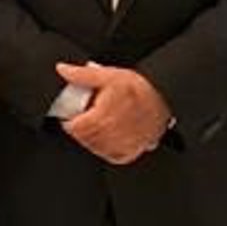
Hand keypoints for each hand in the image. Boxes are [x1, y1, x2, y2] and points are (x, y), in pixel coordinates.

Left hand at [55, 62, 171, 164]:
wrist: (164, 98)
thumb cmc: (138, 88)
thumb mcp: (108, 75)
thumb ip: (82, 74)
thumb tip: (62, 70)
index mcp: (104, 115)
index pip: (76, 128)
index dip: (69, 123)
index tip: (68, 118)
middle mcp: (114, 132)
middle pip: (85, 138)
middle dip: (79, 130)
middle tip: (79, 121)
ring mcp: (123, 144)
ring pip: (96, 148)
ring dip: (89, 140)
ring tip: (91, 127)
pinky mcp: (131, 151)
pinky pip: (110, 156)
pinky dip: (104, 149)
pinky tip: (105, 138)